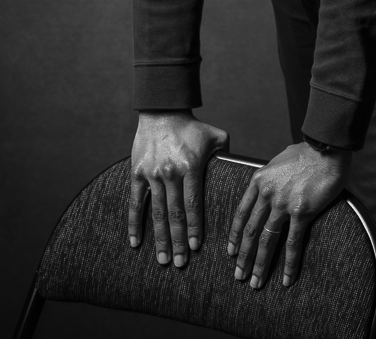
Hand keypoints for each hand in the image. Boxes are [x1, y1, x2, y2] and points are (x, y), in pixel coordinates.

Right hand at [129, 110, 228, 266]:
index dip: (195, 227)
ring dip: (159, 238)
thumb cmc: (192, 126)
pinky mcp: (137, 172)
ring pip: (155, 212)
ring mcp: (152, 174)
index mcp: (191, 167)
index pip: (193, 204)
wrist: (162, 111)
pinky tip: (135, 243)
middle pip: (174, 214)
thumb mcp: (216, 135)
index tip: (196, 247)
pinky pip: (134, 202)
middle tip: (180, 264)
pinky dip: (134, 224)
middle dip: (178, 241)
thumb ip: (228, 153)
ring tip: (163, 259)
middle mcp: (171, 173)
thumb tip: (241, 169)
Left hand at [228, 142, 350, 288]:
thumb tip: (268, 186)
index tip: (231, 253)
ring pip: (266, 240)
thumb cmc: (305, 153)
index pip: (241, 213)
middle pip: (250, 231)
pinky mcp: (301, 212)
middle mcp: (267, 194)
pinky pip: (292, 243)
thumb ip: (269, 178)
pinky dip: (288, 264)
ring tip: (255, 283)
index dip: (235, 235)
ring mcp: (283, 204)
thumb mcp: (277, 162)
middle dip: (243, 257)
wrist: (326, 149)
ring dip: (259, 264)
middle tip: (239, 276)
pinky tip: (285, 279)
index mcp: (258, 181)